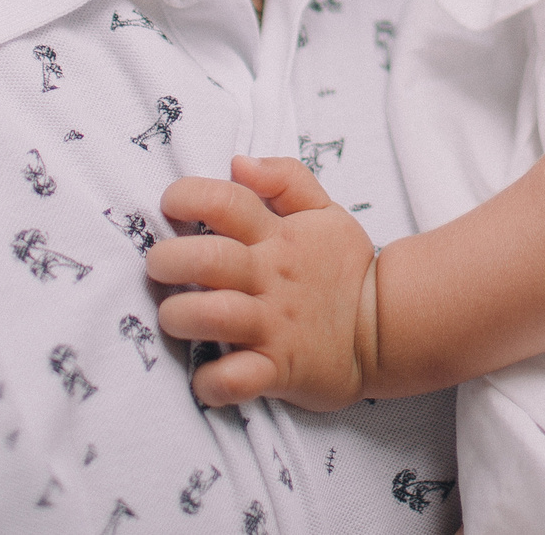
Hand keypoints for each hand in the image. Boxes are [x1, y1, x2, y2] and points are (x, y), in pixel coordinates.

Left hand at [147, 155, 379, 410]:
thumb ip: (285, 178)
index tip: (172, 205)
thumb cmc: (342, 269)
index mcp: (277, 237)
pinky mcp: (278, 370)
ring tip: (175, 316)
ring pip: (215, 316)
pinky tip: (204, 377)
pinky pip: (238, 379)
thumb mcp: (325, 211)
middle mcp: (269, 279)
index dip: (189, 196)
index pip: (226, 201)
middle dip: (170, 259)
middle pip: (209, 260)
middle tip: (160, 267)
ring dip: (182, 316)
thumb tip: (238, 162)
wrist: (384, 329)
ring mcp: (273, 326)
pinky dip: (214, 382)